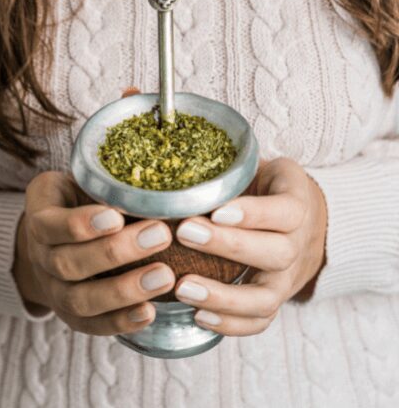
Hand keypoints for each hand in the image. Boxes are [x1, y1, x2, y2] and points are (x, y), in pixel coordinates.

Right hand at [12, 171, 175, 334]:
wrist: (54, 238)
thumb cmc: (80, 200)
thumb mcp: (82, 180)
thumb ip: (108, 182)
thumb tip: (163, 180)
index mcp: (40, 215)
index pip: (50, 225)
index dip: (81, 224)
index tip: (117, 215)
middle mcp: (40, 256)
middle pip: (68, 264)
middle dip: (115, 252)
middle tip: (160, 235)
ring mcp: (53, 290)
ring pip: (79, 300)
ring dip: (123, 291)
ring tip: (165, 276)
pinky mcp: (71, 315)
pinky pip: (91, 325)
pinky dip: (121, 322)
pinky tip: (151, 312)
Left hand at [172, 157, 327, 335]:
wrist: (308, 220)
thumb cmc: (265, 187)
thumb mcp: (256, 165)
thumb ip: (226, 162)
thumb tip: (168, 151)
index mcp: (296, 205)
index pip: (283, 211)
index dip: (252, 213)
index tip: (215, 209)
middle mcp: (296, 244)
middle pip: (275, 252)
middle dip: (228, 245)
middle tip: (185, 233)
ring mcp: (286, 279)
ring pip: (266, 297)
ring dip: (224, 296)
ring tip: (183, 288)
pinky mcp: (274, 301)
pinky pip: (259, 322)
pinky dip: (231, 325)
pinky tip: (197, 316)